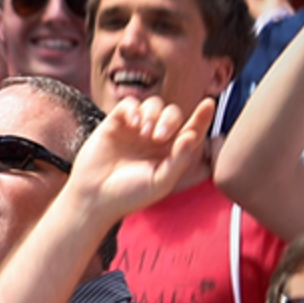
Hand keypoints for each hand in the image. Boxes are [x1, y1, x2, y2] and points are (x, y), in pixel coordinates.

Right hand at [69, 97, 214, 221]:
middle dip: (170, 120)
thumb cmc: (129, 195)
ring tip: (144, 133)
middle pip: (172, 113)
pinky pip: (130, 104)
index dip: (201, 117)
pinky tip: (132, 124)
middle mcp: (154, 138)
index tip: (209, 104)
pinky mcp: (115, 124)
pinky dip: (134, 110)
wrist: (95, 198)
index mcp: (170, 152)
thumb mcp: (162, 182)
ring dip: (153, 114)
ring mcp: (135, 130)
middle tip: (159, 137)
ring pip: (153, 104)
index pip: (190, 129)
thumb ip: (180, 160)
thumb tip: (193, 136)